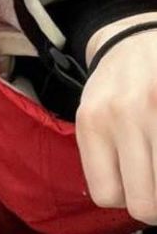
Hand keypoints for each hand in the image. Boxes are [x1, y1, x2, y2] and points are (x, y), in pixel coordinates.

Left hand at [77, 11, 156, 223]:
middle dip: (152, 203)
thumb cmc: (114, 87)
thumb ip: (101, 154)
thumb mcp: (92, 115)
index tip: (132, 185)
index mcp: (92, 122)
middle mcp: (124, 115)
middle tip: (153, 185)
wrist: (135, 41)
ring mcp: (156, 109)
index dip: (123, 196)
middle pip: (145, 202)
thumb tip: (125, 200)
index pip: (106, 194)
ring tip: (156, 161)